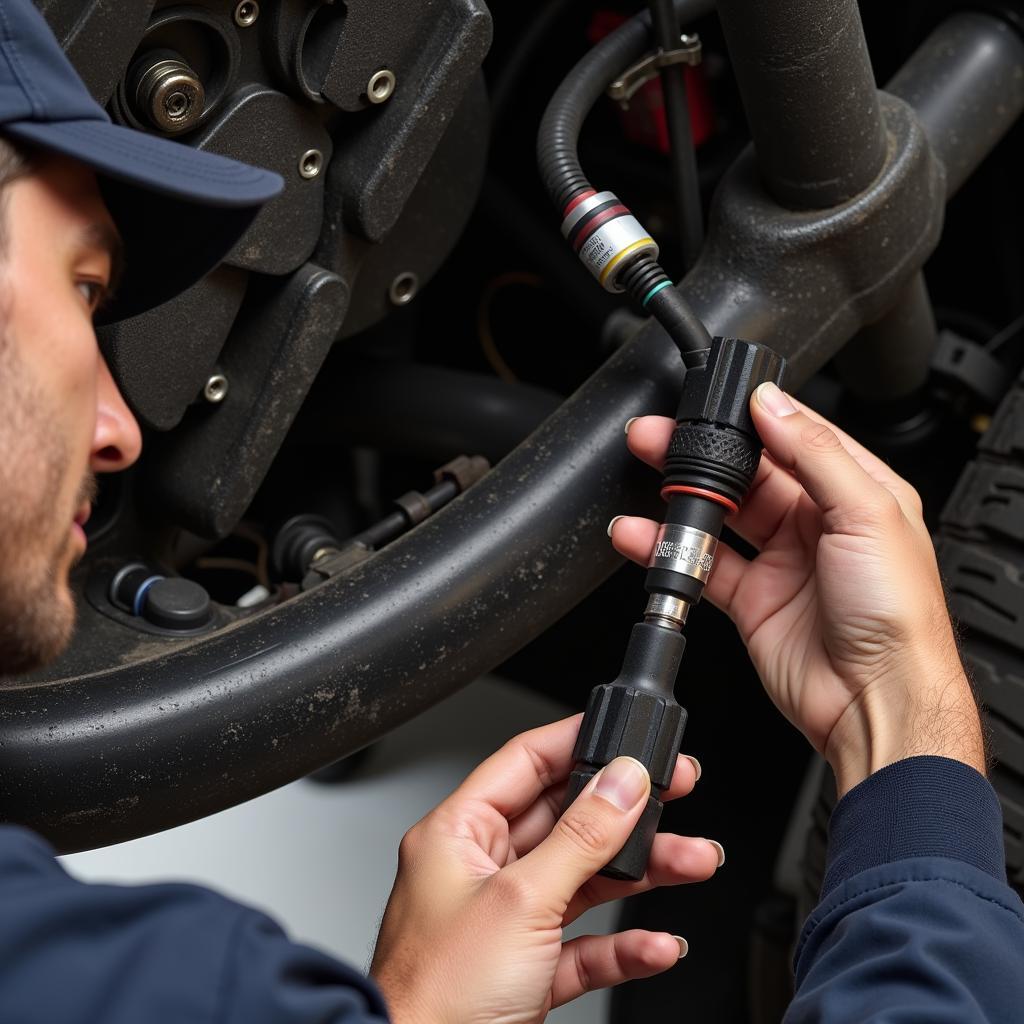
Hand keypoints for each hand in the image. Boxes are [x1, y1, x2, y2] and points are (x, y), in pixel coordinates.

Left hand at [370, 715, 721, 1022]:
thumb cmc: (435, 997)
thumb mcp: (521, 902)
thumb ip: (580, 838)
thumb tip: (621, 782)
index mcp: (457, 835)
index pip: (523, 764)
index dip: (577, 743)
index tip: (625, 735)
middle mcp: (479, 870)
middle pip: (565, 820)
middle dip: (625, 812)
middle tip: (674, 790)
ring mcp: (505, 921)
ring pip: (584, 880)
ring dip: (640, 873)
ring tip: (693, 860)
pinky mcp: (525, 972)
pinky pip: (585, 944)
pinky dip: (624, 944)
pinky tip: (658, 943)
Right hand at [611, 383, 984, 795]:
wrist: (875, 700)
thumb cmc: (897, 616)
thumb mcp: (867, 514)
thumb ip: (816, 453)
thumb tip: (773, 405)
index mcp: (855, 491)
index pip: (796, 438)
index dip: (753, 419)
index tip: (714, 406)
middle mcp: (818, 522)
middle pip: (747, 475)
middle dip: (702, 455)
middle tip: (660, 439)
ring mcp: (781, 560)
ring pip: (719, 517)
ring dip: (681, 501)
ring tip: (645, 484)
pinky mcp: (751, 598)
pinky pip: (701, 565)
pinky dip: (668, 551)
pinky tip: (643, 537)